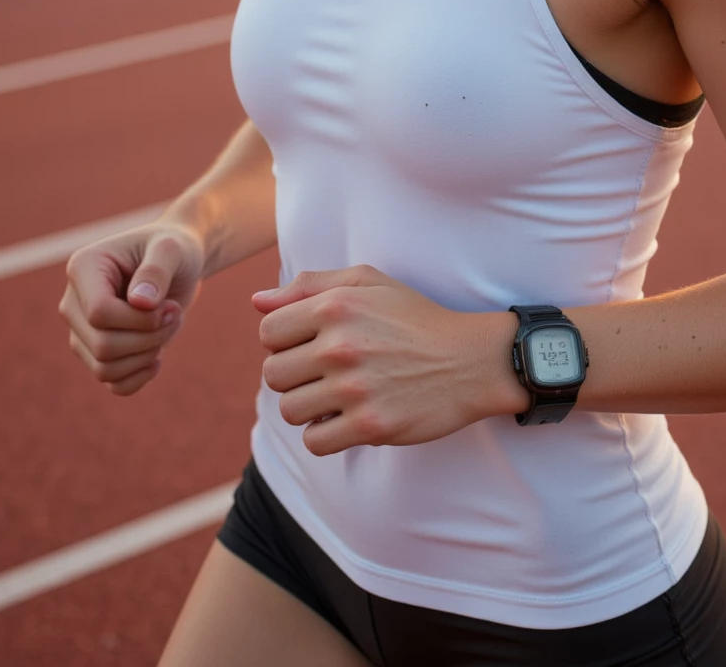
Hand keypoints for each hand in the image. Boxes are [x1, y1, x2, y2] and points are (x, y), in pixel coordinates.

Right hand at [59, 221, 203, 395]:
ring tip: (169, 327)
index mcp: (82, 268)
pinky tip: (158, 355)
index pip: (99, 314)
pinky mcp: (98, 352)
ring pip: (105, 369)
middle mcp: (73, 303)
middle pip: (102, 346)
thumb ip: (156, 270)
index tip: (168, 306)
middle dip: (148, 338)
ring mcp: (82, 331)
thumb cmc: (173, 248)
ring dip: (146, 356)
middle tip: (175, 315)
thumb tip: (139, 301)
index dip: (139, 320)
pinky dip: (139, 377)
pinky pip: (112, 383)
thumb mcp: (172, 248)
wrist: (179, 263)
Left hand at [253, 265, 522, 456]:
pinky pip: (314, 441)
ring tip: (337, 396)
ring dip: (308, 407)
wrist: (470, 360)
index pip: (268, 332)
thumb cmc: (415, 318)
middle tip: (325, 373)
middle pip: (273, 375)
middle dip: (294, 376)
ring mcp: (354, 388)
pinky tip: (348, 419)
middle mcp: (340, 346)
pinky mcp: (370, 425)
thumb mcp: (368, 283)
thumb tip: (256, 302)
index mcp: (335, 306)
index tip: (310, 345)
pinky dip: (325, 435)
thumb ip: (309, 286)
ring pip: (290, 410)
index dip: (284, 341)